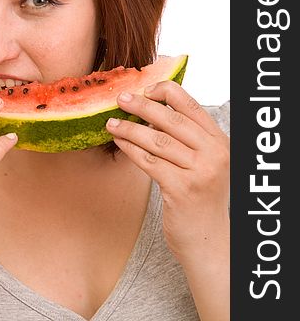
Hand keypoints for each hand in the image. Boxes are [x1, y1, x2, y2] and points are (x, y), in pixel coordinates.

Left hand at [106, 81, 229, 265]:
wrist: (209, 241)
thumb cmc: (200, 199)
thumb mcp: (203, 163)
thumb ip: (185, 139)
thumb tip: (150, 114)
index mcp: (219, 141)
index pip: (191, 106)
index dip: (166, 92)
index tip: (145, 88)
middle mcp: (214, 154)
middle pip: (171, 120)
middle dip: (142, 106)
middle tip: (121, 98)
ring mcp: (199, 172)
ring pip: (157, 140)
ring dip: (130, 128)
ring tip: (111, 122)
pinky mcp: (182, 189)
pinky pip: (149, 161)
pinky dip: (130, 149)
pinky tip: (118, 142)